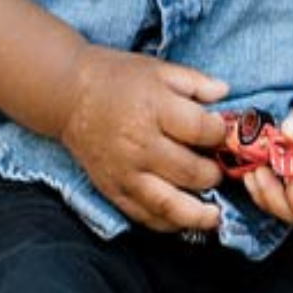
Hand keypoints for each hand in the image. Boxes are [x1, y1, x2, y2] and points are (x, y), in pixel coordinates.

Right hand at [56, 46, 229, 232]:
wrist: (67, 95)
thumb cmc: (116, 78)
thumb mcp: (157, 69)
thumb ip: (195, 82)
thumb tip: (225, 94)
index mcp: (154, 108)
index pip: (201, 130)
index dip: (220, 134)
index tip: (222, 134)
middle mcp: (140, 144)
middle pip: (191, 171)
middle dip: (213, 173)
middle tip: (218, 169)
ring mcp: (125, 172)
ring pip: (170, 205)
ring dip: (199, 214)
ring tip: (214, 214)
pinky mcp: (112, 189)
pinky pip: (144, 216)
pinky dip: (168, 224)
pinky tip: (183, 219)